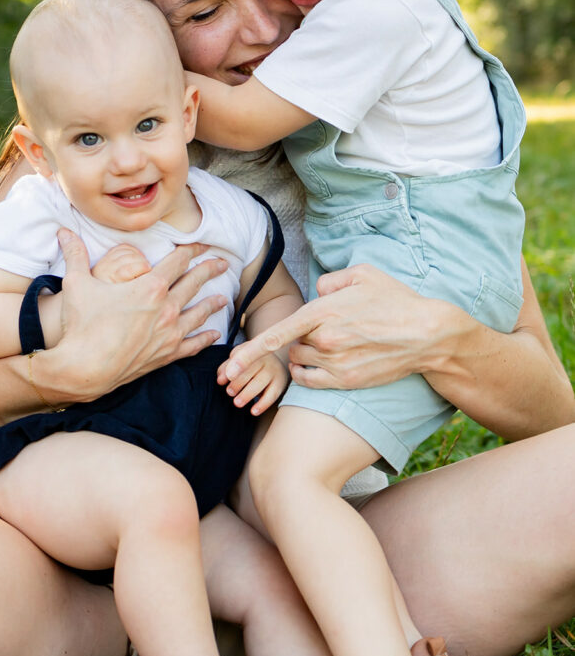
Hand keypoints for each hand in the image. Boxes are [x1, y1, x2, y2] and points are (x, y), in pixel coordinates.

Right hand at [39, 229, 228, 402]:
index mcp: (150, 287)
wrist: (84, 368)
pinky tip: (213, 335)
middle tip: (223, 264)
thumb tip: (63, 231)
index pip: (178, 262)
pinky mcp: (166, 355)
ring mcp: (169, 333)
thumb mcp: (76, 284)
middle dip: (209, 271)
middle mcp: (166, 308)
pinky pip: (193, 345)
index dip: (191, 250)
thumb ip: (75, 255)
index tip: (202, 245)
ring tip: (222, 298)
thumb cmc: (81, 325)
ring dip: (211, 304)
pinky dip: (205, 338)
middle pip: (194, 284)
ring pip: (198, 314)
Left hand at [217, 352, 288, 414]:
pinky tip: (253, 411)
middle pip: (250, 371)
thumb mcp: (239, 359)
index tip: (222, 381)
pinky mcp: (280, 383)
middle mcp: (265, 359)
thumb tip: (220, 380)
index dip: (230, 370)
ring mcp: (274, 371)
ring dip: (247, 394)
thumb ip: (227, 368)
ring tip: (237, 403)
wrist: (275, 359)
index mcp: (253, 350)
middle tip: (229, 392)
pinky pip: (272, 395)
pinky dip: (263, 404)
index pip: (240, 360)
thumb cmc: (251, 362)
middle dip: (238, 383)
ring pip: (260, 382)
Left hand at [223, 264, 441, 391]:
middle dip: (301, 336)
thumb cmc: (395, 300)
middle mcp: (326, 340)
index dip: (250, 351)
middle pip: (292, 344)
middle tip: (329, 327)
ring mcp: (336, 363)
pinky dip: (309, 373)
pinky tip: (326, 361)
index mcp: (325, 311)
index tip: (229, 365)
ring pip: (300, 361)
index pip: (278, 333)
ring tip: (336, 342)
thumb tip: (316, 292)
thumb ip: (330, 280)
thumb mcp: (362, 274)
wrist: (427, 334)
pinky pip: (310, 381)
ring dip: (307, 353)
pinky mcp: (346, 381)